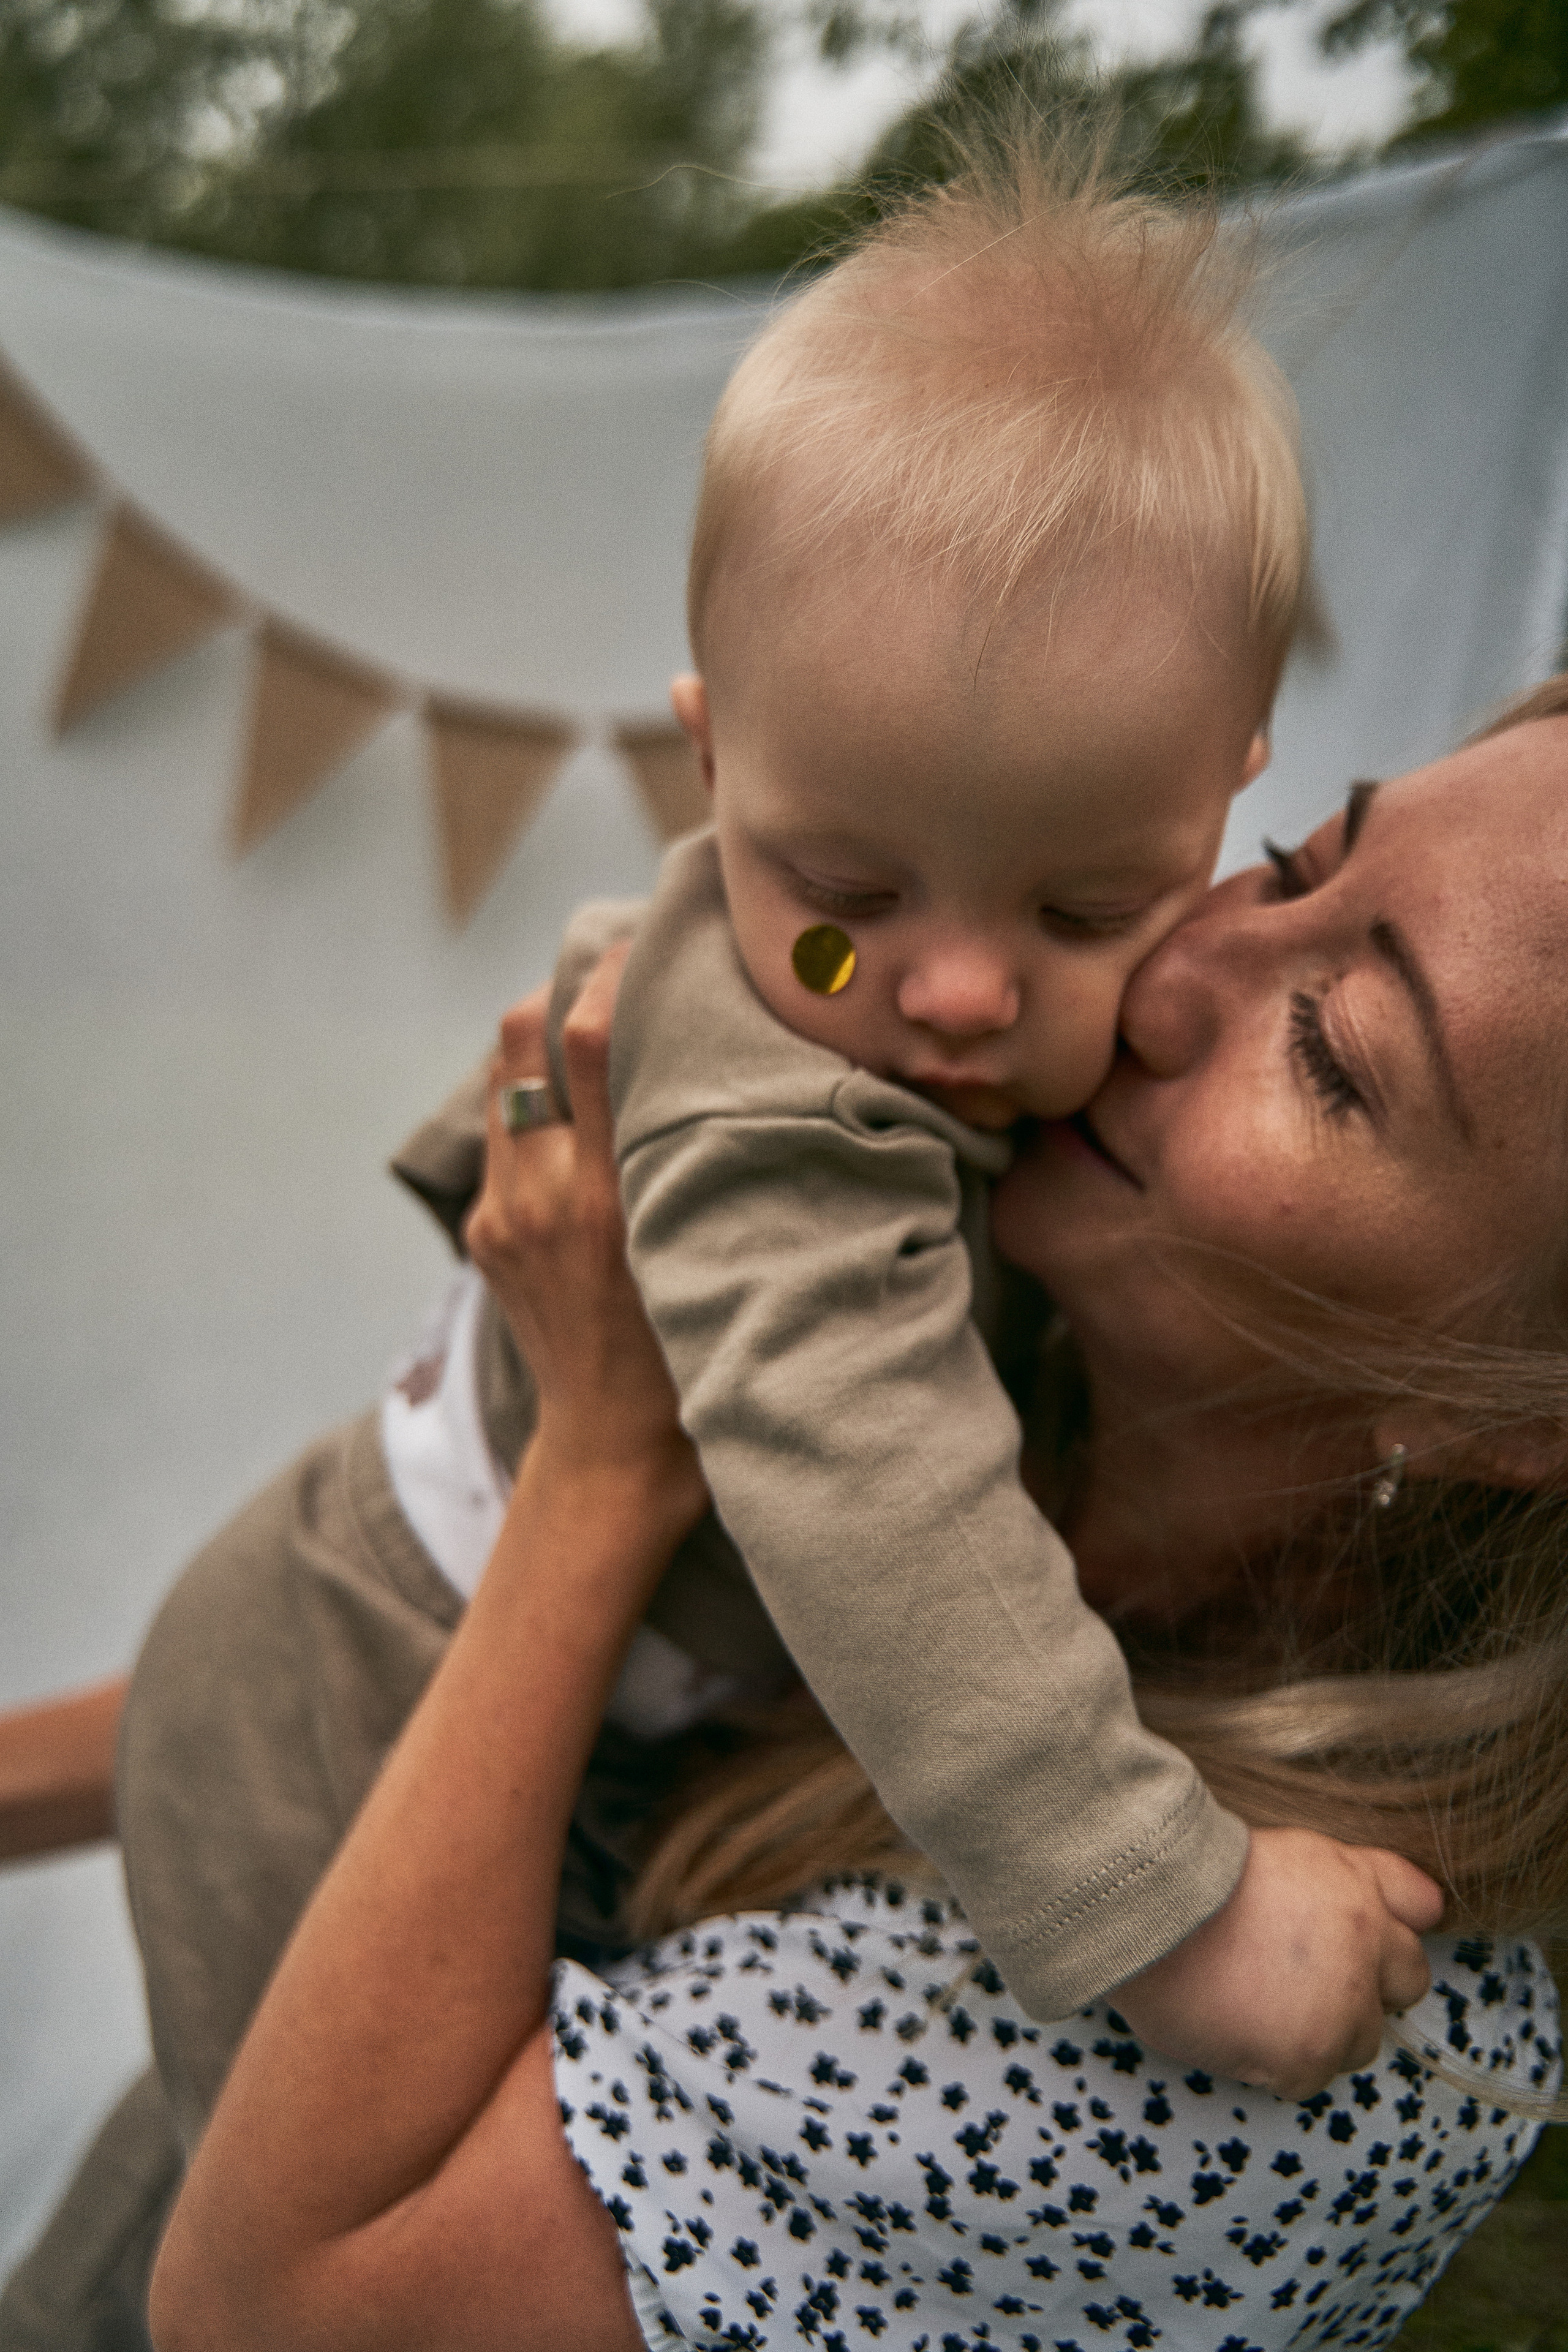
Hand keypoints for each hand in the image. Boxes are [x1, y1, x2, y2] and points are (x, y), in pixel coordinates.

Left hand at [465, 948, 706, 1535]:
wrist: (612, 1453)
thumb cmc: (695, 1358)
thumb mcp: (719, 1253)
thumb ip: (718, 1167)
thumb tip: (749, 1071)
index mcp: (609, 1200)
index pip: (594, 1043)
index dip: (616, 974)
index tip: (649, 940)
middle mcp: (540, 1198)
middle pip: (519, 1035)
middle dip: (561, 990)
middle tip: (616, 977)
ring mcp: (500, 1215)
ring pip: (499, 1078)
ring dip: (540, 1042)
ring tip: (597, 1031)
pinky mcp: (483, 1232)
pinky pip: (501, 1135)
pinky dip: (534, 1104)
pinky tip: (582, 1114)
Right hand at [1111, 1829, 1443, 2098]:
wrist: (1149, 1911)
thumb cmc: (1209, 1875)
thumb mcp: (1303, 1850)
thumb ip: (1370, 1878)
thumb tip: (1429, 1909)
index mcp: (1363, 1896)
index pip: (1417, 1929)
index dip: (1377, 1941)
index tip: (1340, 1942)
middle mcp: (1365, 1957)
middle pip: (1397, 1995)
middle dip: (1357, 1990)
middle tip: (1297, 1977)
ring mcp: (1338, 2014)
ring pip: (1356, 2044)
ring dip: (1321, 2032)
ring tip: (1259, 2001)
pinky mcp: (1303, 2060)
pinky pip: (1307, 2079)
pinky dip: (1275, 2061)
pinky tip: (1237, 2025)